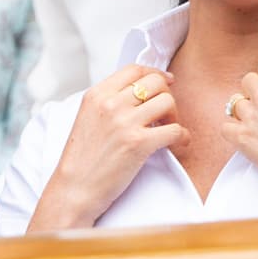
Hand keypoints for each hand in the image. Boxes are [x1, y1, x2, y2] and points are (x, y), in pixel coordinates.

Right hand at [28, 64, 187, 232]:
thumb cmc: (82, 159)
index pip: (133, 69)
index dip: (155, 73)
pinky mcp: (138, 143)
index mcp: (96, 95)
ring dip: (175, 116)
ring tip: (168, 129)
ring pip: (167, 102)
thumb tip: (139, 91)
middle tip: (165, 114)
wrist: (74, 189)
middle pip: (154, 82)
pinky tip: (178, 144)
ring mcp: (124, 122)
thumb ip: (108, 102)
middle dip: (167, 95)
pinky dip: (183, 137)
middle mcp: (110, 104)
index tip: (166, 82)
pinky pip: (175, 130)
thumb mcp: (87, 118)